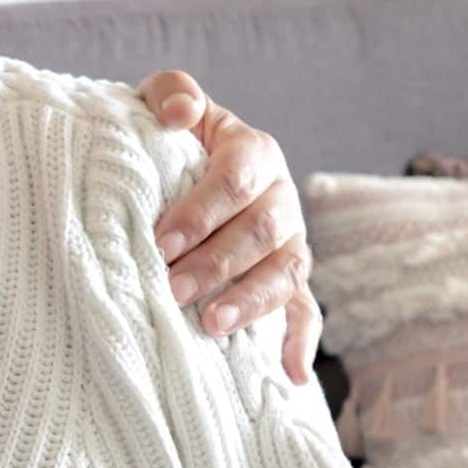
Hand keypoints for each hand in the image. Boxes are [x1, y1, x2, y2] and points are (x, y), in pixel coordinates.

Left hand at [133, 71, 318, 374]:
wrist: (180, 169)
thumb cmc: (170, 139)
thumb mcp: (166, 103)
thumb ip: (171, 92)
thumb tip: (178, 115)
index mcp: (253, 151)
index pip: (237, 178)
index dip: (202, 210)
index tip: (161, 241)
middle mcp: (280, 197)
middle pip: (263, 230)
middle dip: (218, 262)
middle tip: (174, 288)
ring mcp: (290, 242)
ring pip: (286, 272)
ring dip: (251, 301)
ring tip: (212, 326)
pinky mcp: (288, 280)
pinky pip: (305, 311)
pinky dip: (302, 342)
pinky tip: (292, 375)